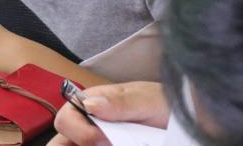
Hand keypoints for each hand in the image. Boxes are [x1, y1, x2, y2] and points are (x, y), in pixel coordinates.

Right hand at [48, 81, 168, 145]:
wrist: (183, 116)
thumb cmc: (162, 103)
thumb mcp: (146, 100)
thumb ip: (121, 102)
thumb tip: (90, 104)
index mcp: (91, 105)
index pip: (66, 120)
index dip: (79, 132)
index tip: (103, 139)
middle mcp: (88, 126)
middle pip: (60, 142)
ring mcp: (97, 143)